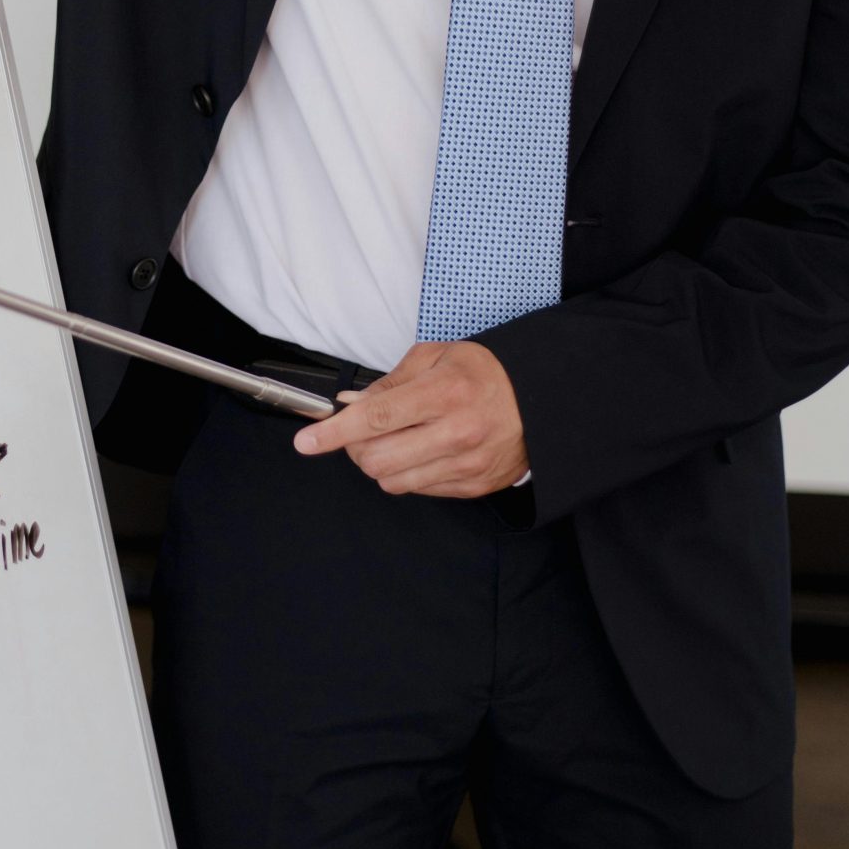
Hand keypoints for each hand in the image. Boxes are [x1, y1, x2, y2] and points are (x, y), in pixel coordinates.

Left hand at [291, 340, 528, 499]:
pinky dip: (407, 474)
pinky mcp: (473, 486)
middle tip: (361, 431)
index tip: (306, 441)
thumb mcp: (436, 358)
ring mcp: (466, 464)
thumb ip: (389, 383)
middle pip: (377, 458)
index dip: (334, 432)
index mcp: (444, 393)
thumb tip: (349, 404)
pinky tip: (421, 452)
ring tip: (394, 440)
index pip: (375, 418)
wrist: (542, 401)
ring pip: (392, 481)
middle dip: (355, 448)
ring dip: (379, 463)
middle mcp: (456, 432)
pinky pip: (418, 490)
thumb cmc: (485, 373)